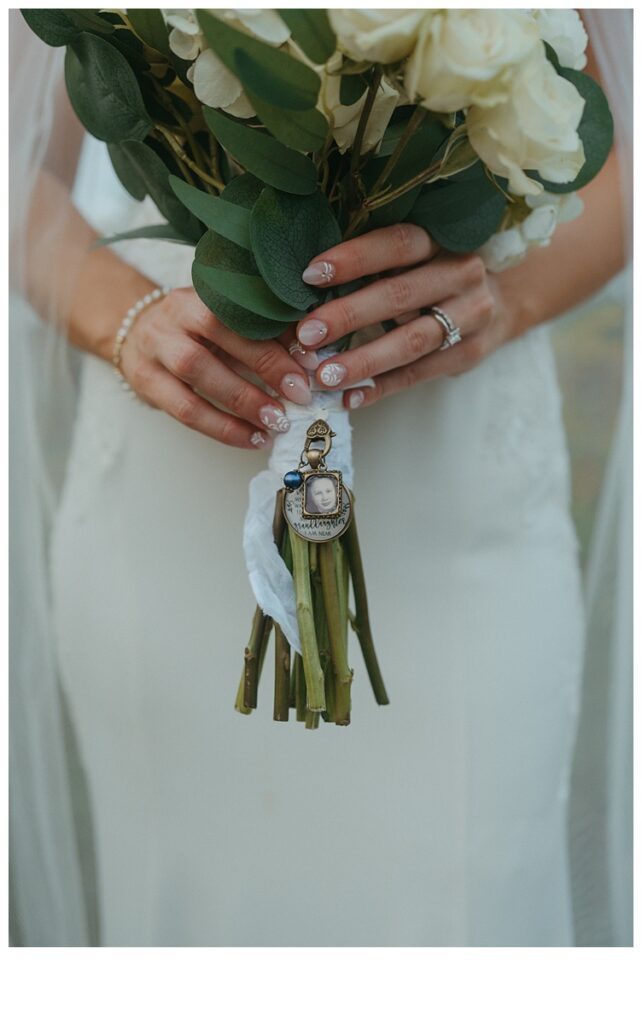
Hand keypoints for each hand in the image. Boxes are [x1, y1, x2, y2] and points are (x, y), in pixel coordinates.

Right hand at [120, 287, 311, 448]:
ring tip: (276, 424)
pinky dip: (223, 429)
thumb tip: (309, 356)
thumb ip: (263, 331)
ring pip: (199, 374)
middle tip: (299, 395)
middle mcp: (176, 314)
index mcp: (203, 291)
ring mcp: (156, 348)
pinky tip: (252, 438)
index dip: (278, 336)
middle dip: (265, 366)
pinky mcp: (147, 382)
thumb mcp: (226, 320)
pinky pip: (186, 410)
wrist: (134, 332)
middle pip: (219, 336)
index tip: (311, 363)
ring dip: (243, 402)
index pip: (243, 309)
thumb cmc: (195, 328)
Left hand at [293, 224, 514, 409]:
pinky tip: (350, 397)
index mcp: (442, 241)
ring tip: (324, 376)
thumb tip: (309, 283)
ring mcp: (471, 316)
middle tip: (307, 334)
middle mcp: (461, 274)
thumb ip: (378, 265)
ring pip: (411, 341)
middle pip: (400, 296)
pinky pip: (419, 374)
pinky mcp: (469, 354)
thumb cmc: (436, 273)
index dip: (354, 258)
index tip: (310, 275)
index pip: (398, 244)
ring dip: (364, 360)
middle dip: (348, 315)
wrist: (503, 298)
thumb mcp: (419, 256)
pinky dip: (382, 387)